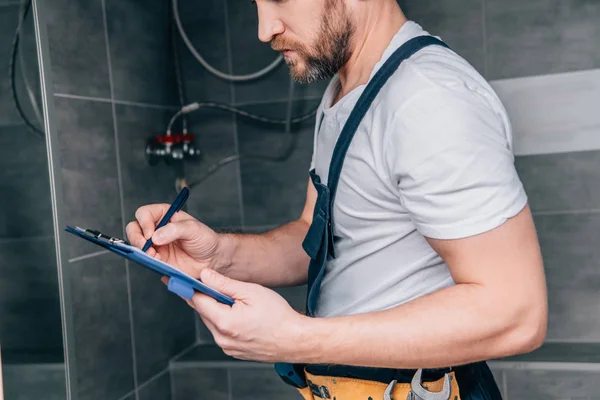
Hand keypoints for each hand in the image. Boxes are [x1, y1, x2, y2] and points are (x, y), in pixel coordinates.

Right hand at [126, 204, 223, 277]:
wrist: (212, 258)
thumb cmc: (205, 238)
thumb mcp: (193, 229)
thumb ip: (175, 230)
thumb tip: (156, 236)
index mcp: (164, 215)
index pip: (145, 213)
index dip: (144, 222)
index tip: (151, 233)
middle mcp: (157, 228)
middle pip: (134, 228)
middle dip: (136, 237)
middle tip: (146, 245)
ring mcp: (155, 244)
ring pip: (136, 244)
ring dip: (141, 250)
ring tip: (154, 255)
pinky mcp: (157, 258)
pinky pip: (145, 259)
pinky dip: (147, 260)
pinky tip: (158, 261)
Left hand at [190, 268, 307, 362]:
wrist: (295, 340)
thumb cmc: (278, 316)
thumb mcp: (251, 291)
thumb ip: (224, 283)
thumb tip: (204, 276)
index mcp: (224, 322)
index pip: (197, 301)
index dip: (194, 287)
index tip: (192, 279)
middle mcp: (222, 339)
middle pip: (204, 312)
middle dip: (210, 299)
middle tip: (223, 288)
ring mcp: (227, 348)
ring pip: (213, 323)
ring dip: (218, 311)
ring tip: (239, 304)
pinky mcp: (233, 352)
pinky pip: (222, 333)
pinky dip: (227, 322)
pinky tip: (243, 317)